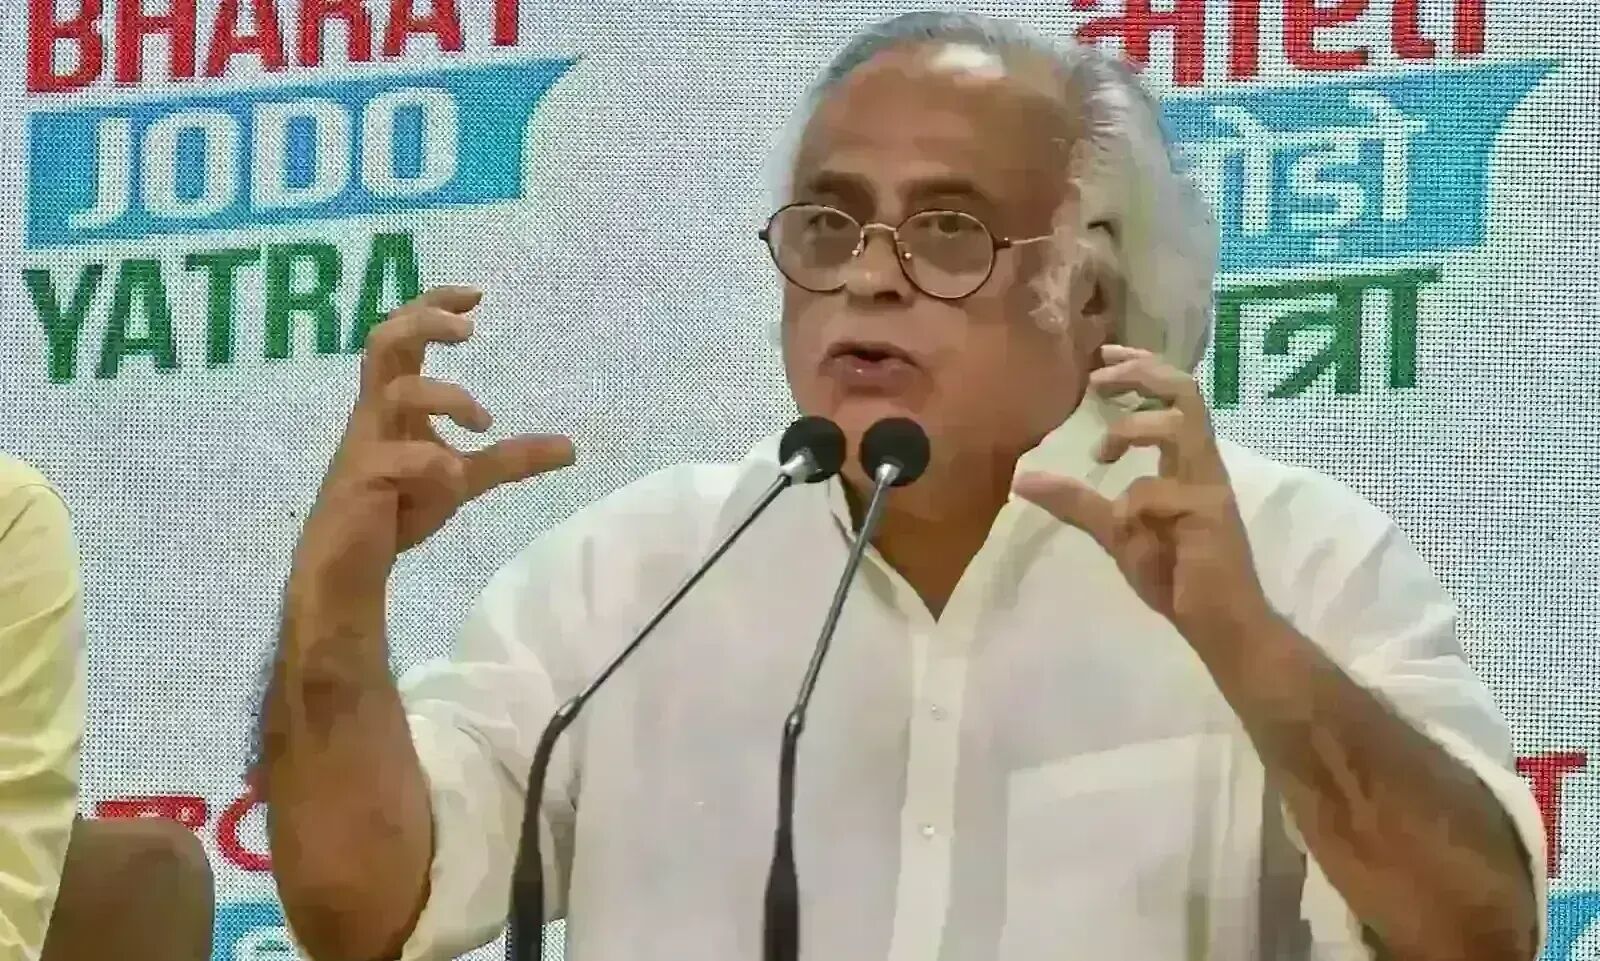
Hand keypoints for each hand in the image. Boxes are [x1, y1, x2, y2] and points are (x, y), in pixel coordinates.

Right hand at [295, 286, 574, 588]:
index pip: (403, 335)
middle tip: (469, 332)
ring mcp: (365, 444)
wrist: (349, 564)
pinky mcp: (361, 481)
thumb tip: (572, 447)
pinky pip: (394, 459)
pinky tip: (454, 476)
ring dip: (445, 397)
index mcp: (393, 401)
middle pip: (384, 342)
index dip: (432, 305)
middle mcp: (375, 412)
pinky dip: (430, 463)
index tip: (475, 295)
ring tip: (483, 422)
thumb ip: (511, 458)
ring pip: (394, 393)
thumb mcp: (464, 477)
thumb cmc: (398, 507)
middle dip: (424, 324)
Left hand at [1012, 345, 1268, 642]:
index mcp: (1188, 464)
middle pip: (1186, 392)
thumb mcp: (1116, 531)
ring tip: (1101, 452)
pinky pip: (1158, 493)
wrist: (1221, 624)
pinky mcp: (1208, 514)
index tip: (1105, 359)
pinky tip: (1126, 529)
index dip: (1143, 369)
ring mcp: (1208, 487)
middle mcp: (1203, 466)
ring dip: (1133, 428)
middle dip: (1141, 373)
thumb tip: (1026, 480)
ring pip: (1181, 424)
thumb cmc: (1176, 576)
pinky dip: (1132, 505)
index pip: (1176, 397)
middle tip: (1098, 376)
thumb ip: (1077, 502)